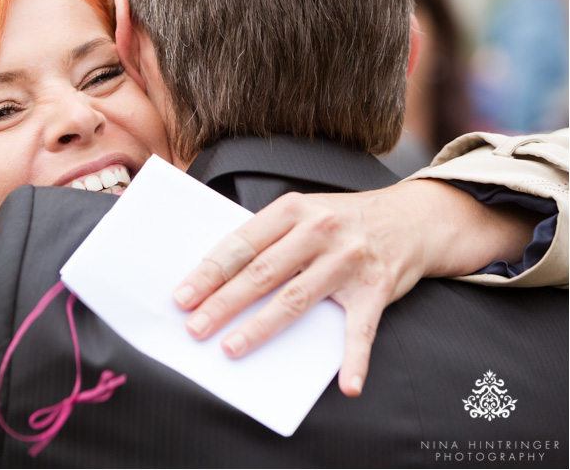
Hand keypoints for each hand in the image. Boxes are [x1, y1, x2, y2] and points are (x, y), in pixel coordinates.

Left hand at [172, 181, 535, 397]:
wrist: (412, 218)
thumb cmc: (343, 219)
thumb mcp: (303, 211)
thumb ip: (267, 237)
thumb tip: (216, 275)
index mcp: (293, 209)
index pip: (240, 244)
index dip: (209, 272)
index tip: (182, 296)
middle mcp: (319, 231)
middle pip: (261, 273)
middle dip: (223, 303)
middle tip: (195, 327)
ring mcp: (348, 260)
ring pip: (296, 300)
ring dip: (261, 328)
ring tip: (231, 348)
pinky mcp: (375, 289)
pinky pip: (361, 330)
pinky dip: (355, 360)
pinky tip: (346, 385)